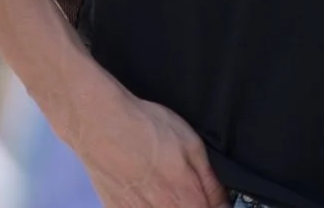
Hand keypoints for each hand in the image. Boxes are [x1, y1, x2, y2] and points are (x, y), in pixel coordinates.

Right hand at [61, 87, 226, 207]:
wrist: (101, 123)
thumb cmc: (145, 128)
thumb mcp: (192, 144)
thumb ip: (209, 179)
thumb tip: (222, 200)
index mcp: (184, 195)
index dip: (217, 206)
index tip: (215, 199)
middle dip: (192, 203)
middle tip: (187, 187)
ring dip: (171, 203)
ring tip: (165, 186)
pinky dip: (148, 204)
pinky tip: (147, 192)